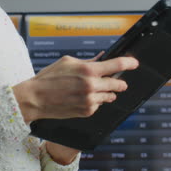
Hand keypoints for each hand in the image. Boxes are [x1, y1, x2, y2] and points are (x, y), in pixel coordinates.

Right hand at [13, 55, 138, 123]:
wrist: (36, 98)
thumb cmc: (49, 78)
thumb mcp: (68, 62)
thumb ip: (88, 61)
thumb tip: (102, 58)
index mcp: (88, 70)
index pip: (116, 65)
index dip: (129, 63)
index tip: (134, 63)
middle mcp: (91, 86)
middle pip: (117, 84)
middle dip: (119, 82)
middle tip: (118, 81)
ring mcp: (90, 101)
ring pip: (110, 96)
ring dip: (108, 92)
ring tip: (97, 89)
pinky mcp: (87, 112)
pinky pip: (99, 105)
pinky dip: (96, 101)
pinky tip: (85, 97)